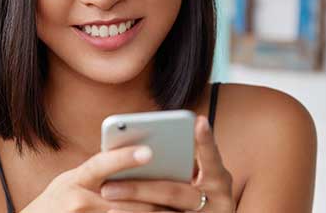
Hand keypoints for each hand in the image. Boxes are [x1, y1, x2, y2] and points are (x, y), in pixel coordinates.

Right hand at [20, 145, 171, 212]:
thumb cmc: (55, 202)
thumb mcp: (69, 181)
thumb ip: (96, 173)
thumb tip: (130, 160)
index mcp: (75, 181)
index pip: (101, 165)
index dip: (124, 157)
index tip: (149, 151)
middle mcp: (79, 202)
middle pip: (126, 199)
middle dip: (155, 197)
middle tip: (182, 189)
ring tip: (177, 209)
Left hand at [98, 116, 235, 211]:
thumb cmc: (185, 189)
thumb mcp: (191, 174)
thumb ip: (176, 161)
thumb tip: (139, 146)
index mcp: (219, 179)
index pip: (212, 159)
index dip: (206, 141)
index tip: (198, 121)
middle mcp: (217, 201)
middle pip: (173, 193)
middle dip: (138, 187)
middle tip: (107, 184)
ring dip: (131, 204)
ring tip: (106, 194)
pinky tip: (112, 210)